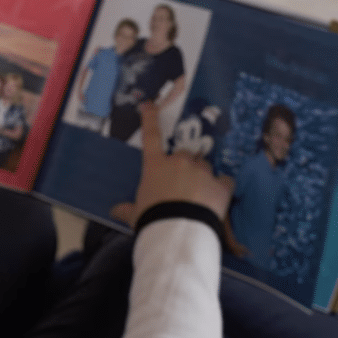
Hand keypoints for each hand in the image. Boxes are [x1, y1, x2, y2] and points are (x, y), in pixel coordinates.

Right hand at [111, 103, 230, 227]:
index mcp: (156, 166)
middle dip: (184, 166)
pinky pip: (224, 181)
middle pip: (184, 155)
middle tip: (182, 185)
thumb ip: (126, 209)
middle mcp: (179, 163)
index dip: (150, 118)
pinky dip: (221, 187)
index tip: (149, 104)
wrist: (178, 232)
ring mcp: (202, 172)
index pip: (151, 137)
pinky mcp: (220, 185)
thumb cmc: (152, 219)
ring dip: (202, 176)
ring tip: (199, 196)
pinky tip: (217, 199)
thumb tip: (114, 211)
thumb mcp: (135, 214)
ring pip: (204, 166)